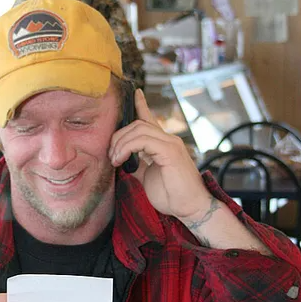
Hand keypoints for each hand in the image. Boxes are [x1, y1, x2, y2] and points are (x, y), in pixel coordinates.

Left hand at [109, 89, 211, 221]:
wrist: (190, 208)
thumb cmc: (171, 195)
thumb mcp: (147, 177)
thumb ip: (137, 165)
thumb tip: (122, 161)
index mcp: (163, 144)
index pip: (150, 119)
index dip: (141, 105)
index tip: (135, 93)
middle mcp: (168, 139)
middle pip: (137, 124)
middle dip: (117, 136)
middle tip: (110, 156)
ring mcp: (170, 143)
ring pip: (138, 130)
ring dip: (120, 144)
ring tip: (114, 160)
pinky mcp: (170, 151)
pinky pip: (142, 140)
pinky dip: (127, 148)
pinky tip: (121, 160)